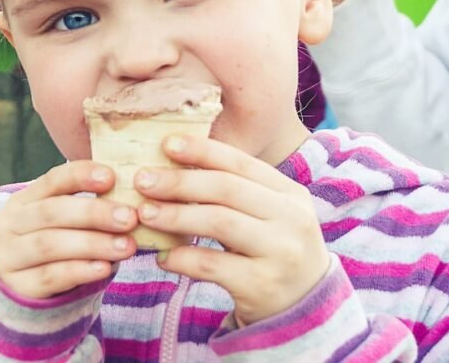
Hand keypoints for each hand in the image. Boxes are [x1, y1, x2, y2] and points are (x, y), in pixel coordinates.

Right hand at [0, 162, 138, 299]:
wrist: (19, 291)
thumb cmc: (53, 246)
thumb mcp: (60, 222)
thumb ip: (86, 208)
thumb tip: (133, 197)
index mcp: (23, 201)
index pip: (51, 180)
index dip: (80, 176)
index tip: (111, 177)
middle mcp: (10, 225)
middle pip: (51, 212)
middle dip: (94, 213)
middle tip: (130, 218)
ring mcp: (9, 257)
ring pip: (50, 245)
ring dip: (93, 243)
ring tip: (127, 246)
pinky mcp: (18, 288)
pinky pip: (50, 276)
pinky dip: (80, 270)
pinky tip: (105, 268)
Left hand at [133, 135, 329, 325]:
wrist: (305, 305)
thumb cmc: (273, 250)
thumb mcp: (269, 214)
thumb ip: (235, 191)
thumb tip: (176, 161)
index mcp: (290, 193)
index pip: (241, 163)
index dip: (203, 151)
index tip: (167, 144)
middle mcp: (292, 219)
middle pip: (227, 189)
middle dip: (180, 181)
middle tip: (143, 180)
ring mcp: (280, 253)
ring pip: (219, 223)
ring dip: (176, 215)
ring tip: (145, 213)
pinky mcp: (262, 285)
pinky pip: (212, 265)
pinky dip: (182, 258)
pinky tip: (163, 257)